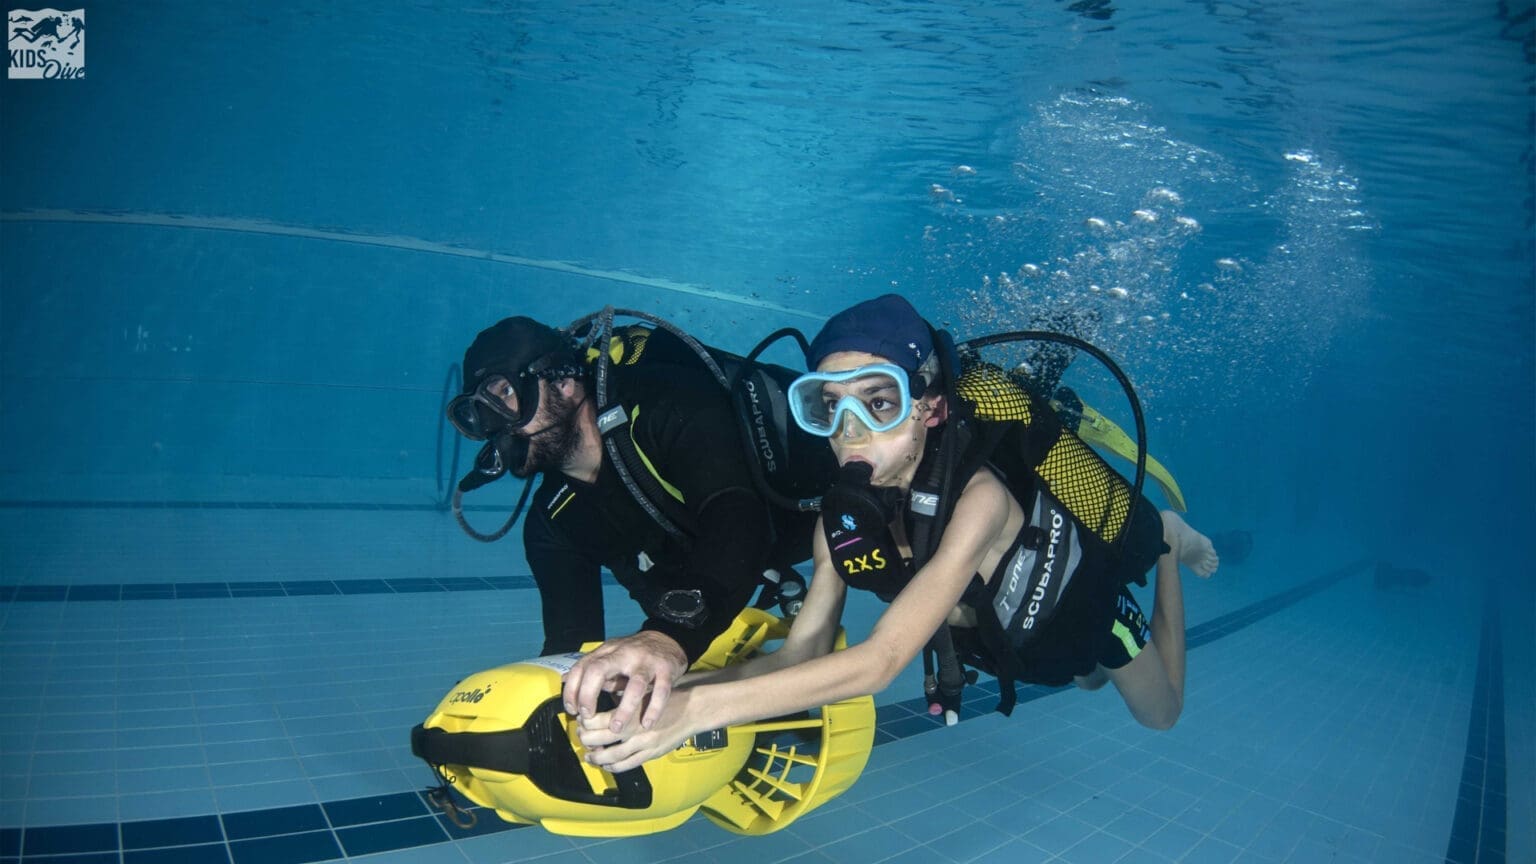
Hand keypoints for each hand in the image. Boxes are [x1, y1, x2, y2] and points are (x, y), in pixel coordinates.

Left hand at [562, 630, 687, 732]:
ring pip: (635, 685)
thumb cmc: (634, 656)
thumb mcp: (611, 659)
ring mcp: (646, 661)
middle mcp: (624, 654)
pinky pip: (661, 691)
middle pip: (599, 670)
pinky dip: (653, 709)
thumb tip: (569, 686)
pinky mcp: (666, 669)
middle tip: (588, 717)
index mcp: (607, 652)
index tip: (572, 711)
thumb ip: (594, 672)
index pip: (581, 667)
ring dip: (624, 710)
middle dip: (588, 695)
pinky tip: (647, 724)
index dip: (572, 690)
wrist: (667, 639)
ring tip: (617, 729)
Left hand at [577, 688, 695, 772]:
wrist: (693, 709)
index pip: (595, 719)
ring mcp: (642, 743)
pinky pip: (627, 764)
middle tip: (582, 737)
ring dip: (596, 757)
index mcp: (629, 709)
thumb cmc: (669, 697)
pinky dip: (614, 767)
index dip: (584, 721)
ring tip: (590, 756)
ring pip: (610, 756)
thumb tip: (602, 696)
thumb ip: (624, 696)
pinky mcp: (651, 754)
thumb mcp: (644, 691)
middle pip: (597, 738)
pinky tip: (608, 764)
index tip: (581, 719)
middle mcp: (633, 728)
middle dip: (585, 739)